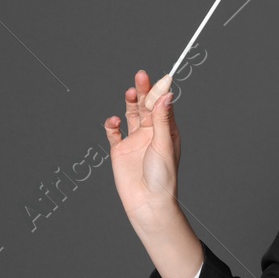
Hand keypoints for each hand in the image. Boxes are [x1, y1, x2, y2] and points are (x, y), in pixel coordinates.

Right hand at [105, 69, 180, 224]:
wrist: (147, 202)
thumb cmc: (162, 176)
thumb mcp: (164, 144)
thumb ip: (162, 120)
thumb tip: (167, 95)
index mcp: (166, 130)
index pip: (163, 105)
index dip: (160, 91)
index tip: (162, 76)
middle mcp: (151, 132)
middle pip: (146, 106)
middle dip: (144, 90)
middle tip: (141, 75)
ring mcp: (134, 140)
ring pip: (130, 114)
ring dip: (130, 102)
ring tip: (130, 93)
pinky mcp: (119, 149)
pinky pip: (113, 132)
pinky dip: (111, 124)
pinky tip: (114, 122)